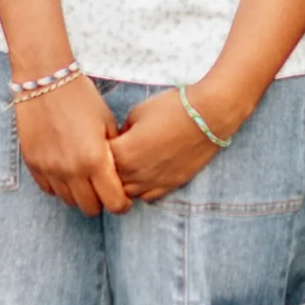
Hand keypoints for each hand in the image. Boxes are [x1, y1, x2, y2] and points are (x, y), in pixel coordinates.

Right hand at [15, 75, 130, 215]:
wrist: (45, 80)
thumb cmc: (81, 96)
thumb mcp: (107, 121)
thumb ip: (114, 151)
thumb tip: (120, 172)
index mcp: (95, 159)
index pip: (114, 203)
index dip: (122, 203)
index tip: (123, 197)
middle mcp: (72, 171)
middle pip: (90, 208)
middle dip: (101, 201)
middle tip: (103, 186)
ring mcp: (50, 170)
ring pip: (69, 201)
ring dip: (79, 193)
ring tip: (83, 175)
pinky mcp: (34, 165)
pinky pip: (49, 189)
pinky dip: (59, 185)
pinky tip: (65, 168)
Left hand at [110, 83, 237, 202]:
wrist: (208, 116)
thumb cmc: (172, 108)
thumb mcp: (138, 112)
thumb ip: (122, 131)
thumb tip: (118, 141)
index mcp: (124, 154)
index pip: (98, 162)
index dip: (96, 151)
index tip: (99, 142)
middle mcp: (136, 174)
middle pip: (110, 183)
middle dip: (107, 171)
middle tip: (110, 155)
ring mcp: (154, 183)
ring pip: (127, 195)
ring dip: (123, 183)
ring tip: (127, 165)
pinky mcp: (170, 186)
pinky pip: (147, 196)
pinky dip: (141, 189)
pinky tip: (144, 173)